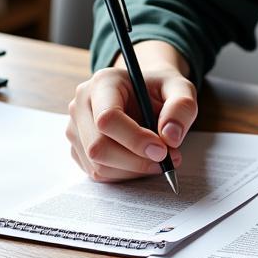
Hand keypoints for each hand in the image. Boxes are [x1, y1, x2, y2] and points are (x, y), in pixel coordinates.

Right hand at [66, 43, 196, 182]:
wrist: (144, 92)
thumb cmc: (160, 89)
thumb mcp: (181, 88)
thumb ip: (182, 107)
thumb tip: (170, 137)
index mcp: (103, 82)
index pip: (107, 118)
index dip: (135, 140)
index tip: (163, 150)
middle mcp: (81, 104)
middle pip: (98, 147)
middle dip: (136, 161)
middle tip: (168, 160)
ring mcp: (76, 128)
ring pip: (98, 165)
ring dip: (133, 170)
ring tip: (160, 159)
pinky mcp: (78, 148)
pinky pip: (98, 173)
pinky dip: (125, 174)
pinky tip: (143, 161)